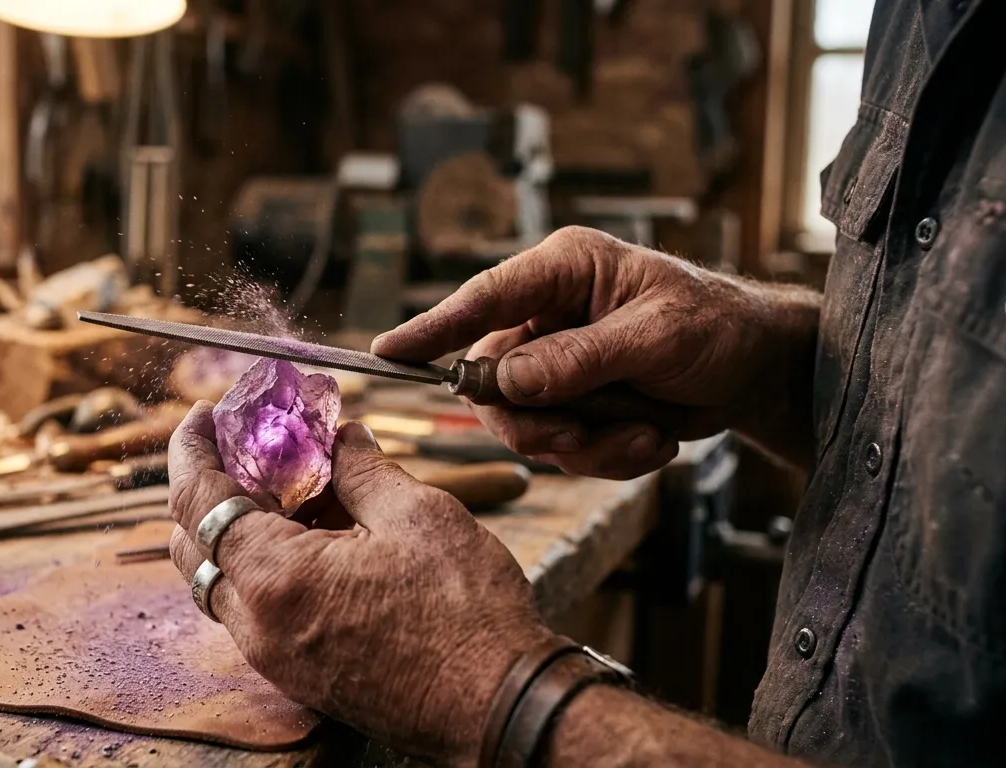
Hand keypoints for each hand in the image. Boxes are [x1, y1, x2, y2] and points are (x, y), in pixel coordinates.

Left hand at [167, 402, 551, 765]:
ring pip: (222, 581)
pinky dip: (266, 566)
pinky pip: (256, 611)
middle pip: (194, 546)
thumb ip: (362, 469)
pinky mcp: (299, 674)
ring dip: (239, 529)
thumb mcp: (417, 514)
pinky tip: (316, 536)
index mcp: (276, 577)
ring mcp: (275, 657)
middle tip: (246, 446)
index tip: (203, 415)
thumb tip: (340, 438)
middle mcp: (259, 625)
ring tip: (290, 486)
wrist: (498, 706)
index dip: (192, 449)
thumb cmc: (466, 616)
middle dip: (209, 488)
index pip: (197, 501)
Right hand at [372, 227, 818, 477]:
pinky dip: (605, 456)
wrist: (759, 374)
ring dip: (586, 444)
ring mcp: (557, 363)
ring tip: (646, 434)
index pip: (483, 299)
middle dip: (542, 421)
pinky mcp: (572, 405)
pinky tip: (651, 441)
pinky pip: (559, 448)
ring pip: (525, 425)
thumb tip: (504, 380)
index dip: (433, 328)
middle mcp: (547, 315)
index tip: (387, 351)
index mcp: (564, 271)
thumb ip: (578, 359)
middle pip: (493, 383)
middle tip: (590, 432)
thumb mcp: (657, 338)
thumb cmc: (719, 330)